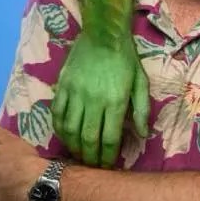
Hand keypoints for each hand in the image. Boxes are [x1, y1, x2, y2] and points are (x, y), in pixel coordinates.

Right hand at [52, 34, 148, 167]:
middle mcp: (94, 101)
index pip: (109, 138)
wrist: (104, 34)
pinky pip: (56, 114)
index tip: (107, 166)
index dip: (107, 157)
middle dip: (90, 158)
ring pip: (69, 130)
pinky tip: (64, 136)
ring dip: (73, 147)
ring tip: (78, 155)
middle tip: (92, 167)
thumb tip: (143, 135)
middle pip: (88, 138)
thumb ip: (142, 109)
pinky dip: (59, 129)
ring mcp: (75, 94)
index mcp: (116, 101)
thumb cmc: (126, 59)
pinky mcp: (62, 87)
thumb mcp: (141, 82)